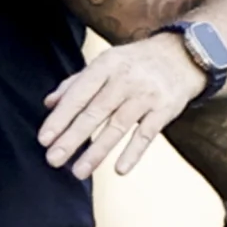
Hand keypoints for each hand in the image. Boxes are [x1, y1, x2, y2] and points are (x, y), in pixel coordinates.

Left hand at [37, 34, 202, 176]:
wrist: (183, 55)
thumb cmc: (134, 63)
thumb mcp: (105, 63)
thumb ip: (76, 83)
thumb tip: (49, 104)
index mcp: (105, 66)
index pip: (78, 94)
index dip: (60, 118)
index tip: (44, 139)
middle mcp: (125, 80)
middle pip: (95, 112)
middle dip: (72, 138)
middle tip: (53, 160)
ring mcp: (146, 95)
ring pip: (118, 126)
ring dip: (97, 151)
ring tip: (79, 172)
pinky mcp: (165, 109)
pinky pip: (147, 134)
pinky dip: (133, 152)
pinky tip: (119, 170)